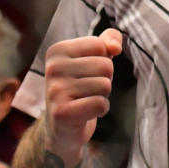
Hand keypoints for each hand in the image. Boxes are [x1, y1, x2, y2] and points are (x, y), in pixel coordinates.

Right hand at [42, 29, 123, 166]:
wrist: (62, 127)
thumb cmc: (82, 86)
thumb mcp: (95, 57)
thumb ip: (108, 40)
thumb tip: (115, 46)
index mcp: (58, 50)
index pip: (100, 45)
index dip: (103, 60)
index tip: (87, 73)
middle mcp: (53, 68)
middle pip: (105, 66)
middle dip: (104, 79)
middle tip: (87, 90)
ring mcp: (55, 91)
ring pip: (105, 85)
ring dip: (102, 95)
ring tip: (85, 100)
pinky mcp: (62, 113)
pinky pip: (100, 104)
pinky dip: (101, 109)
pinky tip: (86, 113)